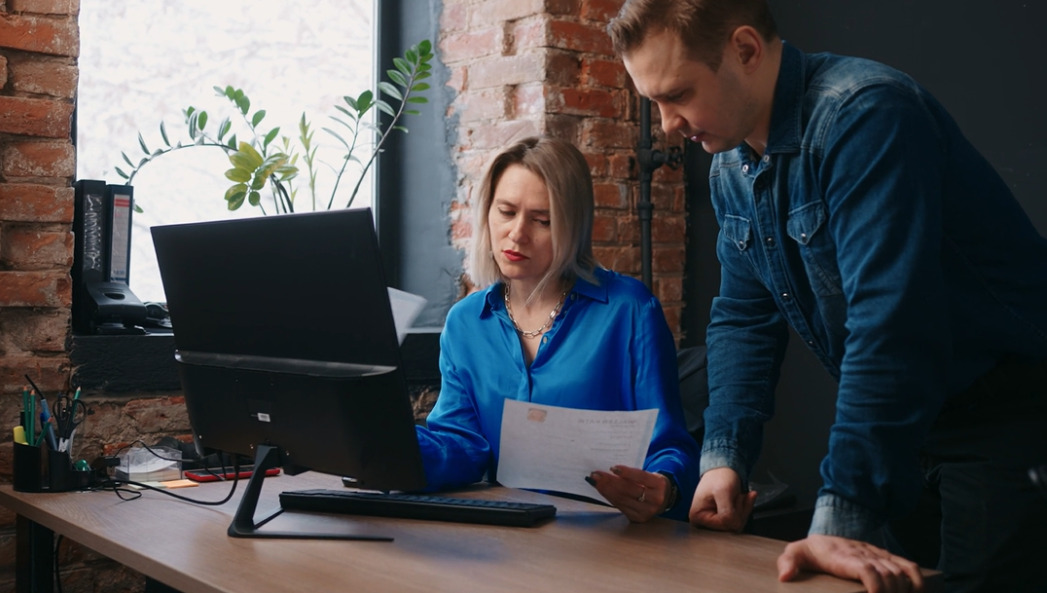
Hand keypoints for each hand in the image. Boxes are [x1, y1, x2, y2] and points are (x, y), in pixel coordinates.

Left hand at [587, 465, 670, 522]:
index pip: (641, 477)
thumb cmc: (652, 484)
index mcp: (659, 485)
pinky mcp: (638, 518)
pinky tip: (603, 491)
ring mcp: (647, 511)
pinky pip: (620, 507)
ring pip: (622, 499)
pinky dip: (610, 498)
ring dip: (606, 490)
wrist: (664, 499)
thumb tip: (611, 470)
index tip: (612, 468)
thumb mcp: (650, 475)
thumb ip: (634, 474)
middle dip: (610, 482)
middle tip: (596, 475)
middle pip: (628, 490)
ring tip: (596, 482)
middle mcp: (655, 500)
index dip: (626, 472)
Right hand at [688, 467, 756, 531]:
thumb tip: (734, 526)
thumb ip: (727, 512)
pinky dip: (745, 508)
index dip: (735, 512)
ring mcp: (713, 521)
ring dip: (743, 508)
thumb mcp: (723, 492)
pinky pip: (738, 521)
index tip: (733, 498)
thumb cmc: (719, 476)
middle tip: (738, 496)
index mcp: (698, 517)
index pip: (724, 525)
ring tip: (739, 495)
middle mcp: (703, 522)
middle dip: (740, 511)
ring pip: (737, 524)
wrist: (723, 468)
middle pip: (731, 527)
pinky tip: (744, 498)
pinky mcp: (721, 519)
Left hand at [778, 534, 923, 592]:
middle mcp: (864, 553)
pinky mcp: (886, 557)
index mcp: (844, 556)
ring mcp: (877, 554)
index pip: (867, 569)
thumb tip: (785, 576)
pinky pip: (908, 566)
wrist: (822, 539)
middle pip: (888, 575)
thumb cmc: (810, 552)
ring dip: (902, 590)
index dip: (876, 585)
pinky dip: (917, 581)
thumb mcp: (794, 554)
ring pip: (899, 573)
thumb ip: (788, 563)